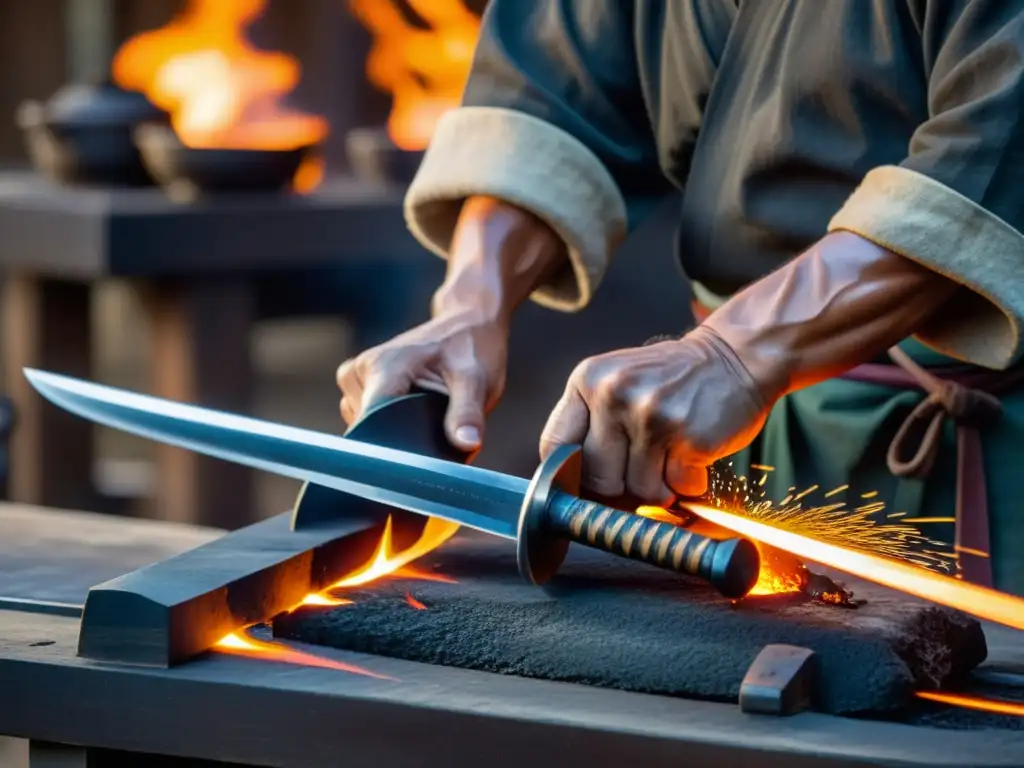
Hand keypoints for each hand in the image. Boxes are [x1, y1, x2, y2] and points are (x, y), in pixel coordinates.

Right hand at [336, 310, 508, 450]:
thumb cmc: (472, 348)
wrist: (467, 326)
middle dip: (399, 441)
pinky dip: (388, 424)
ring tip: (425, 413)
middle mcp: (361, 371)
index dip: (393, 447)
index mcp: (384, 367)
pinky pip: (366, 420)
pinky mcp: (359, 385)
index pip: (370, 423)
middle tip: (433, 429)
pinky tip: (412, 412)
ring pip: (365, 428)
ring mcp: (356, 377)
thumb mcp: (477, 380)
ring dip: (394, 432)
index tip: (416, 459)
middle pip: (368, 430)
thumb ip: (467, 413)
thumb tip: (466, 444)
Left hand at [538, 325, 776, 501]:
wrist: (737, 355)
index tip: (586, 483)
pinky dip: (688, 483)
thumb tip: (576, 490)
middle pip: (597, 478)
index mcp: (588, 380)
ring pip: (640, 489)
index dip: (570, 475)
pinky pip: (678, 487)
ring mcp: (652, 417)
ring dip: (659, 486)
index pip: (555, 445)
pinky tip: (694, 456)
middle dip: (620, 486)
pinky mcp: (689, 439)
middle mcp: (614, 396)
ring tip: (672, 456)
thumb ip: (592, 423)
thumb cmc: (673, 378)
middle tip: (642, 469)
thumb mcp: (618, 381)